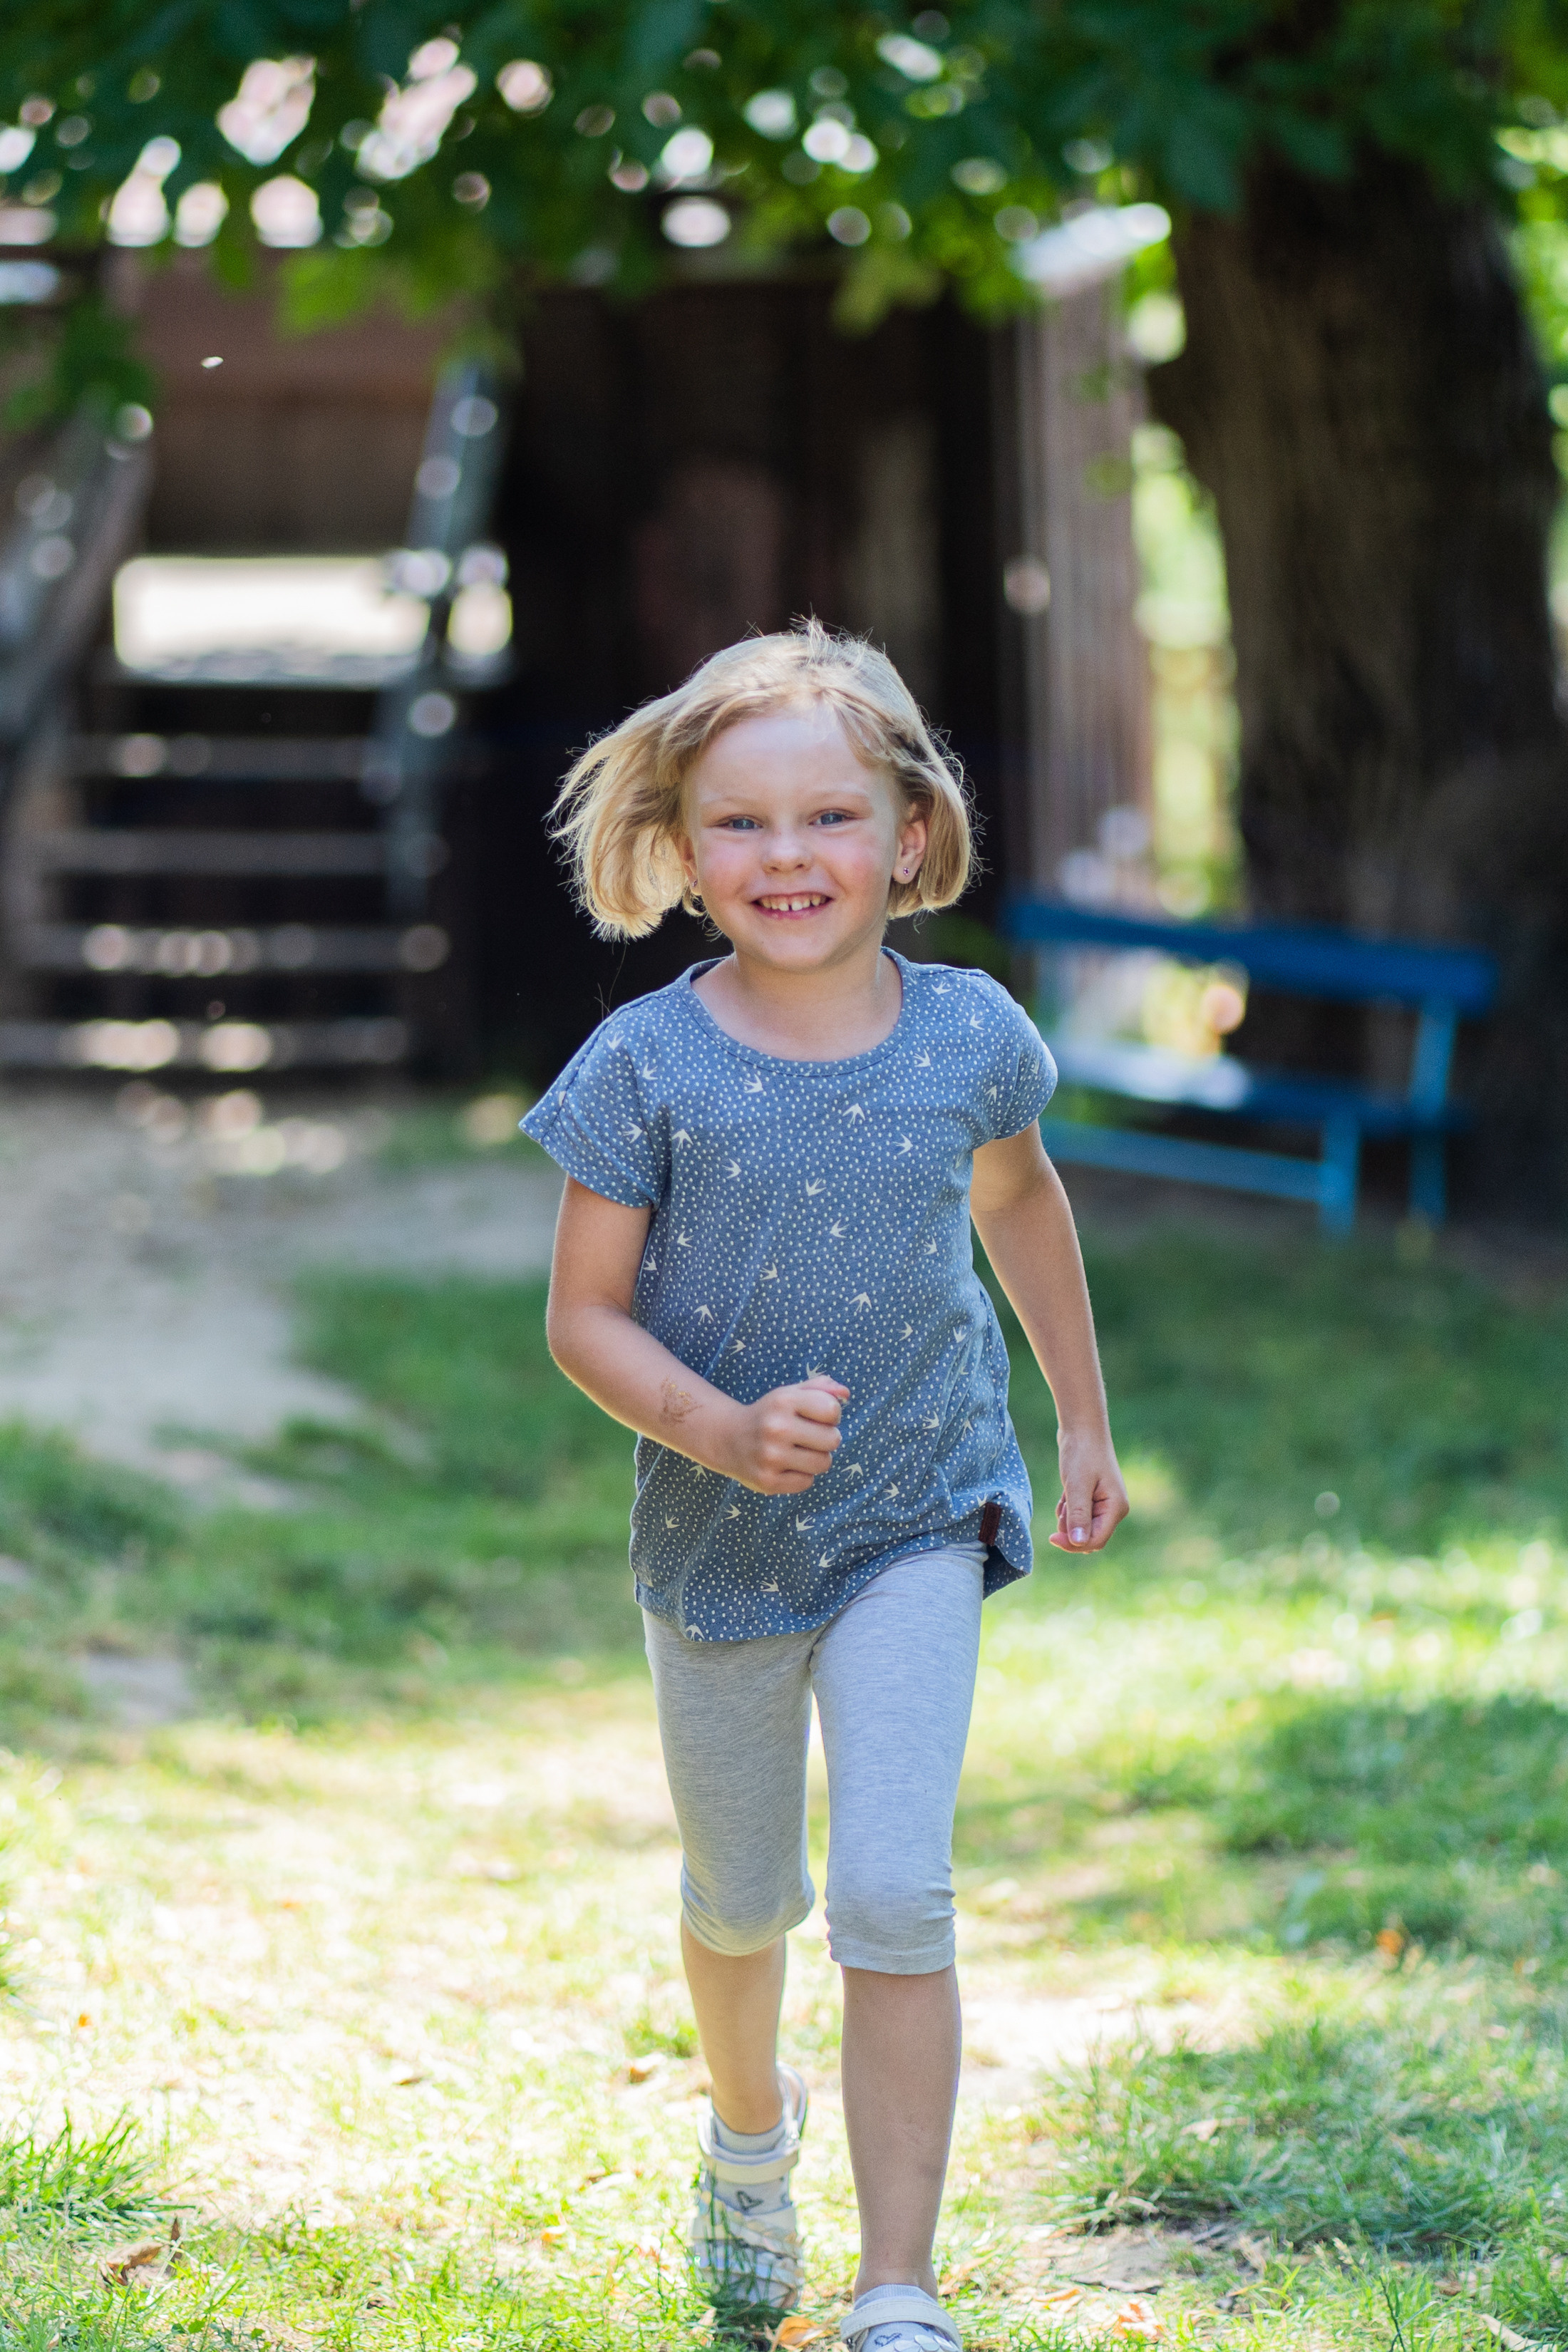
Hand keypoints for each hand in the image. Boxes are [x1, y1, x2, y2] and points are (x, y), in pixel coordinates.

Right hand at [723, 1375, 847, 1494]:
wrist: (728, 1438)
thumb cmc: (770, 1414)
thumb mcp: (790, 1393)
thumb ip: (821, 1388)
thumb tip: (846, 1393)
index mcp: (783, 1401)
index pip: (832, 1410)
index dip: (831, 1415)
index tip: (818, 1417)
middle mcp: (776, 1428)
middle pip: (833, 1440)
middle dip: (827, 1438)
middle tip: (809, 1437)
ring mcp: (770, 1457)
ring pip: (823, 1463)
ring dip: (817, 1458)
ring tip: (799, 1452)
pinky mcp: (767, 1481)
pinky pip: (807, 1482)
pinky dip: (801, 1475)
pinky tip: (786, 1466)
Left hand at [1050, 1426, 1128, 1551]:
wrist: (1082, 1428)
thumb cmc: (1082, 1453)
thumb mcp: (1077, 1485)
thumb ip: (1079, 1515)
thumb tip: (1078, 1543)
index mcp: (1116, 1508)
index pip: (1096, 1541)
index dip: (1074, 1544)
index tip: (1052, 1537)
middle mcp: (1113, 1509)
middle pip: (1089, 1537)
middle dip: (1070, 1528)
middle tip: (1064, 1506)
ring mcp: (1104, 1504)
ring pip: (1081, 1527)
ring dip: (1067, 1517)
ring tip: (1066, 1495)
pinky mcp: (1094, 1499)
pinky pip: (1078, 1516)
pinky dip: (1068, 1509)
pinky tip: (1066, 1493)